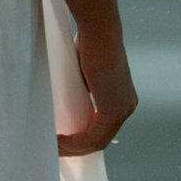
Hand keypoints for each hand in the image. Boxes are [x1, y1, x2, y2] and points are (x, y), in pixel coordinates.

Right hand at [57, 31, 136, 155]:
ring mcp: (123, 110)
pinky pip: (94, 138)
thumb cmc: (87, 43)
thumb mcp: (83, 72)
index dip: (81, 138)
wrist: (98, 32)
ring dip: (73, 148)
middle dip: (76, 148)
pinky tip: (59, 142)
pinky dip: (75, 143)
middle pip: (99, 138)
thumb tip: (65, 96)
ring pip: (97, 142)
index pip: (102, 127)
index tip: (62, 140)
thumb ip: (81, 88)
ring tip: (53, 148)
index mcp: (121, 97)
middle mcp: (127, 106)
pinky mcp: (115, 111)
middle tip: (54, 149)